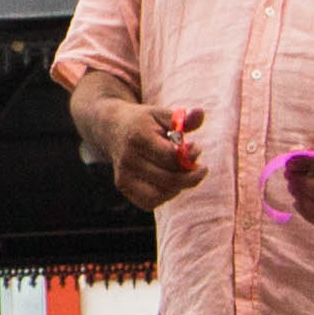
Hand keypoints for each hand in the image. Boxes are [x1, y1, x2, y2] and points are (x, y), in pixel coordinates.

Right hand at [88, 94, 205, 212]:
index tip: (196, 148)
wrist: (112, 127)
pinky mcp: (123, 186)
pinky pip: (150, 201)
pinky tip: (170, 182)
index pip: (171, 157)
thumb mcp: (162, 114)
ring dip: (180, 185)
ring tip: (183, 172)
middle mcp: (129, 159)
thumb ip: (184, 118)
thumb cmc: (144, 121)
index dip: (189, 156)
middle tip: (200, 167)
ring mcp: (123, 175)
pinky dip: (166, 195)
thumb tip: (201, 113)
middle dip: (191, 175)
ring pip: (162, 193)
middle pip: (169, 178)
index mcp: (139, 137)